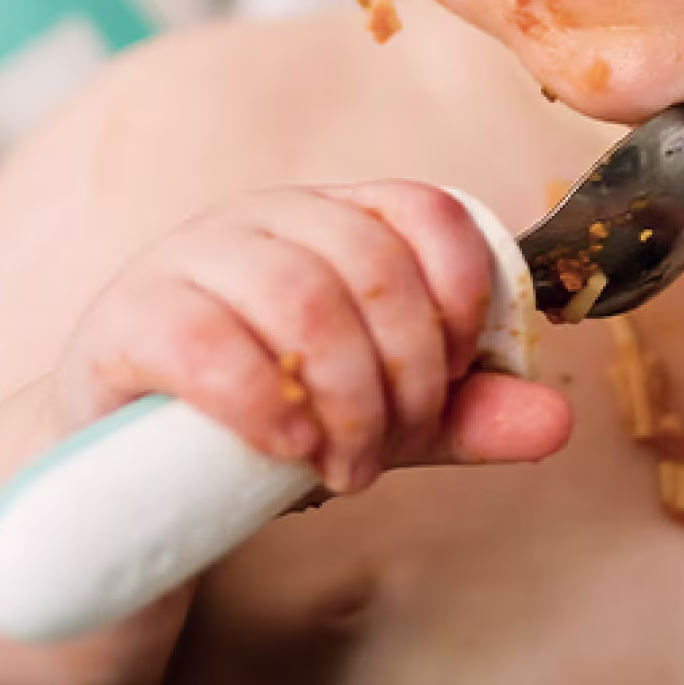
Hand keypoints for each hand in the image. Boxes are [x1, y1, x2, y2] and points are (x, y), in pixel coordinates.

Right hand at [54, 182, 570, 493]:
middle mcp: (264, 220)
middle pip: (371, 265)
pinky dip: (264, 402)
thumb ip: (461, 416)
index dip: (462, 297)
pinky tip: (287, 446)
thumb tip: (555, 421)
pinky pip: (206, 340)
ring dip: (344, 398)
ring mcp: (189, 258)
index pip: (429, 210)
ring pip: (300, 297)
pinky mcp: (128, 318)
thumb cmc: (263, 420)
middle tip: (389, 451)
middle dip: (406, 376)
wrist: (129, 473)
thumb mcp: (378, 416)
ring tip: (341, 466)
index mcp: (334, 221)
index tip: (455, 375)